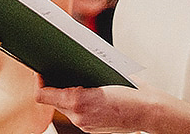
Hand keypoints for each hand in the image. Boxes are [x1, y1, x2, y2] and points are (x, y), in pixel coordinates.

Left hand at [36, 81, 165, 133]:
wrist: (149, 111)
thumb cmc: (130, 89)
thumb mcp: (104, 72)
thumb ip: (82, 71)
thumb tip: (66, 62)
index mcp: (78, 101)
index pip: (43, 94)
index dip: (39, 80)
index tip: (41, 70)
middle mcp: (78, 116)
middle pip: (53, 100)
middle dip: (55, 85)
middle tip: (57, 69)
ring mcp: (84, 125)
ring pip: (65, 108)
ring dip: (67, 96)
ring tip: (74, 81)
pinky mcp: (91, 130)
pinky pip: (77, 115)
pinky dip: (78, 104)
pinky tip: (88, 93)